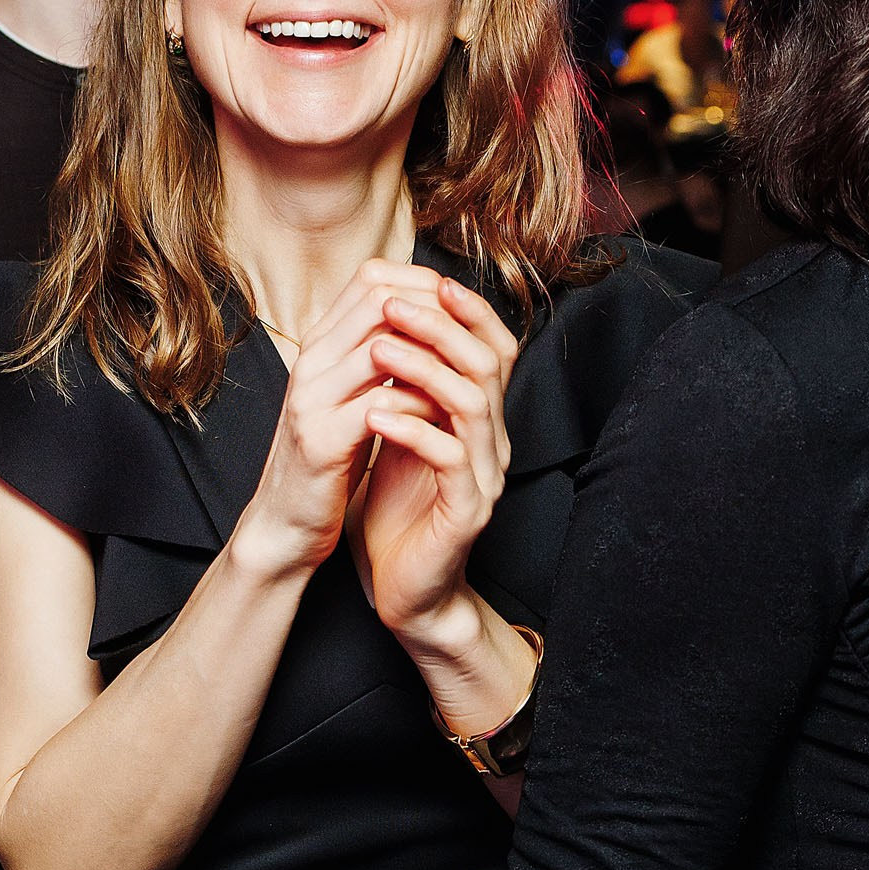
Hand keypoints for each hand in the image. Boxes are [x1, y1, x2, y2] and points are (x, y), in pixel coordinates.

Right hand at [233, 259, 463, 585]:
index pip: (371, 277)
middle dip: (436, 315)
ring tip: (465, 378)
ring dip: (434, 359)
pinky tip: (442, 419)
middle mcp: (310, 360)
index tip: (459, 309)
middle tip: (472, 342)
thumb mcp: (349, 395)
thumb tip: (430, 319)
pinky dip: (419, 407)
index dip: (422, 282)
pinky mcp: (320, 441)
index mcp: (318, 344)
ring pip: (382, 346)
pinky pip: (380, 405)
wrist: (284, 522)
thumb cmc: (327, 457)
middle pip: (379, 299)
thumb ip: (375, 355)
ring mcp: (310, 398)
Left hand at [358, 272, 518, 646]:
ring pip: (473, 405)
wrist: (406, 588)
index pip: (493, 348)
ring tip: (379, 353)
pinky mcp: (468, 511)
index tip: (429, 281)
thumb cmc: (398, 509)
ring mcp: (484, 476)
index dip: (468, 312)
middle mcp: (492, 442)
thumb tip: (386, 324)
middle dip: (441, 328)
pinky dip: (413, 431)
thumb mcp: (401, 434)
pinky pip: (450, 460)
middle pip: (487, 365)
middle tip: (393, 308)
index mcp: (479, 420)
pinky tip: (375, 417)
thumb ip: (406, 388)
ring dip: (425, 371)